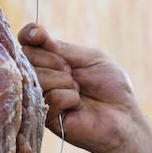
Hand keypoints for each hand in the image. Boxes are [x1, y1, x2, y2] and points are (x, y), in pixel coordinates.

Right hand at [18, 24, 144, 152]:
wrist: (124, 116)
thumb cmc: (111, 86)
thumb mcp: (90, 58)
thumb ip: (62, 47)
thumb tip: (35, 34)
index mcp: (51, 60)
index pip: (27, 42)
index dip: (29, 35)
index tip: (40, 35)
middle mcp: (41, 77)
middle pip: (28, 57)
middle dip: (55, 61)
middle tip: (73, 73)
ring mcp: (41, 97)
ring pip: (37, 77)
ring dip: (64, 80)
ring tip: (78, 90)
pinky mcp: (46, 118)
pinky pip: (50, 97)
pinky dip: (69, 97)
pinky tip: (77, 104)